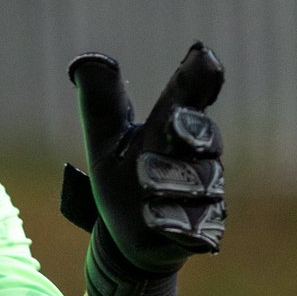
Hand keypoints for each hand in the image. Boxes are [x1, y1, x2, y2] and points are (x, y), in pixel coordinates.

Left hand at [61, 43, 225, 295]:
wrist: (129, 241)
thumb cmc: (121, 178)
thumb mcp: (104, 140)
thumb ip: (101, 102)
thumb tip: (89, 60)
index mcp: (173, 125)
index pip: (189, 94)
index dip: (197, 76)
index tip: (204, 54)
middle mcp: (199, 154)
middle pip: (202, 134)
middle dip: (188, 130)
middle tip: (172, 124)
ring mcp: (208, 192)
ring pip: (197, 182)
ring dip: (165, 186)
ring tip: (143, 192)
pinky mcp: (206, 229)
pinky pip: (193, 224)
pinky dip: (169, 222)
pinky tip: (155, 221)